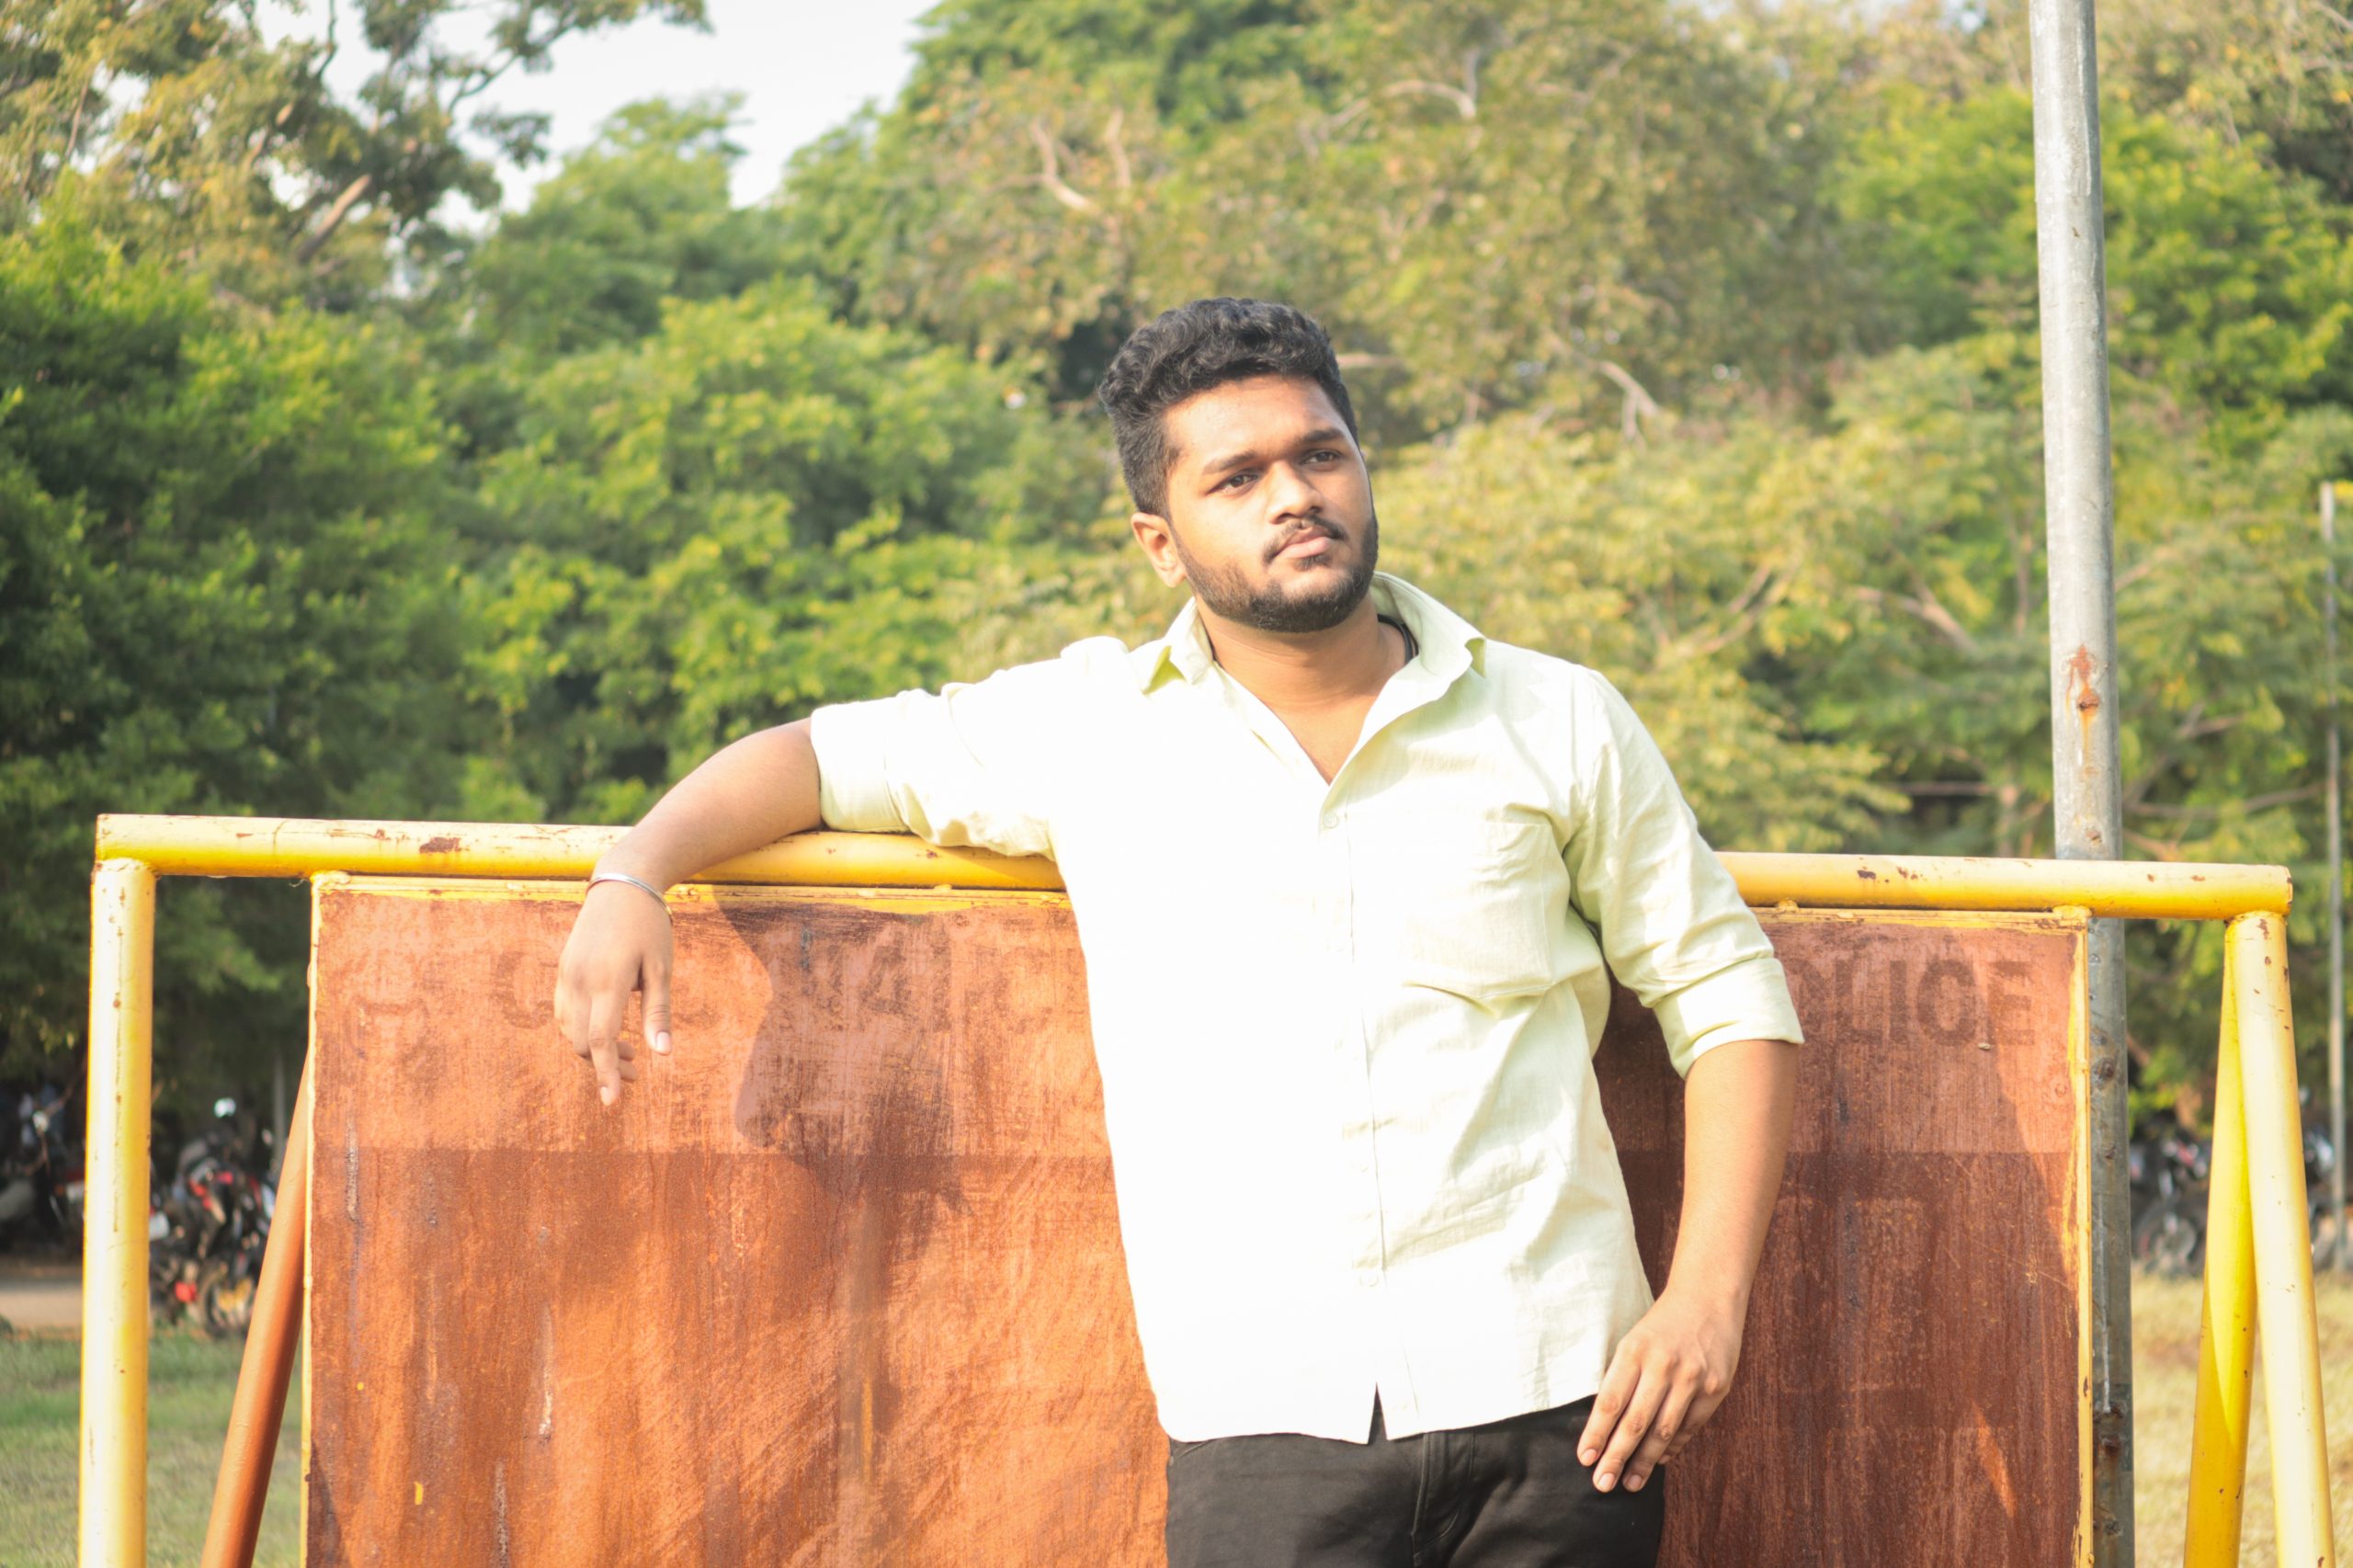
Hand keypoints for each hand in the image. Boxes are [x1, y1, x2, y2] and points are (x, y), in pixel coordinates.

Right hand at [552, 878, 674, 1106]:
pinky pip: (564, 1013)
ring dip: (594, 1050)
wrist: (620, 885)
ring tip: (629, 1051)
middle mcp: (579, 979)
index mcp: (608, 979)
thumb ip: (658, 1012)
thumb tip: (661, 1056)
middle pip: (582, 1041)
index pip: (601, 1039)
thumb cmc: (649, 927)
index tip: (614, 1101)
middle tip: (637, 1070)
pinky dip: (583, 1031)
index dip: (606, 1073)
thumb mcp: (662, 968)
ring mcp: (565, 975)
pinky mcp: (561, 971)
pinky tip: (608, 1030)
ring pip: (570, 1031)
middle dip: (605, 1065)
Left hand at [1577, 1286, 1743, 1493]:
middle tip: (1602, 1484)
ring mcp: (1692, 1378)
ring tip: (1630, 1483)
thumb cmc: (1662, 1325)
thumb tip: (1606, 1427)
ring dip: (1645, 1462)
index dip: (1596, 1434)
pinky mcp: (1716, 1388)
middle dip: (1616, 1457)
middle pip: (1635, 1422)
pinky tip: (1660, 1461)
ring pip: (1664, 1431)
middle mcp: (1663, 1366)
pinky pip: (1690, 1427)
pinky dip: (1673, 1447)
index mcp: (1634, 1351)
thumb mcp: (1633, 1342)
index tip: (1585, 1459)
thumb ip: (1621, 1379)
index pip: (1610, 1402)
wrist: (1709, 1298)